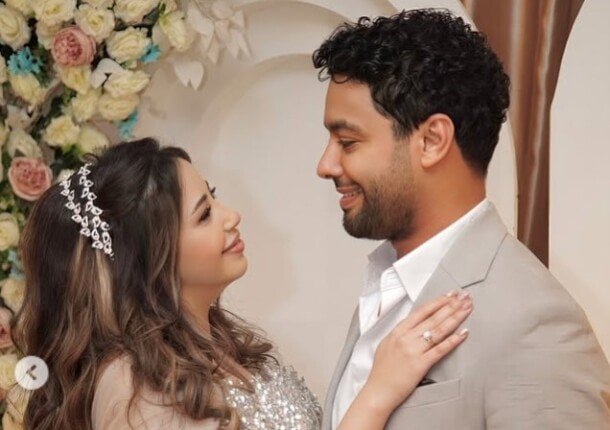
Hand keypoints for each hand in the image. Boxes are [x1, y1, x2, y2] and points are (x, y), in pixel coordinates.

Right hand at [360, 291, 471, 413]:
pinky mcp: (420, 364)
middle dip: (451, 305)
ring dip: (455, 317)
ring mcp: (413, 350)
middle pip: (433, 318)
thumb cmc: (382, 371)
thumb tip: (413, 326)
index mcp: (397, 331)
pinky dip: (453, 340)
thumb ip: (400, 334)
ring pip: (438, 330)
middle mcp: (405, 338)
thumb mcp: (386, 345)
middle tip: (464, 296)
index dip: (437, 302)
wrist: (378, 391)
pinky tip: (464, 333)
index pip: (421, 311)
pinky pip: (440, 350)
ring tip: (467, 308)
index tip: (450, 294)